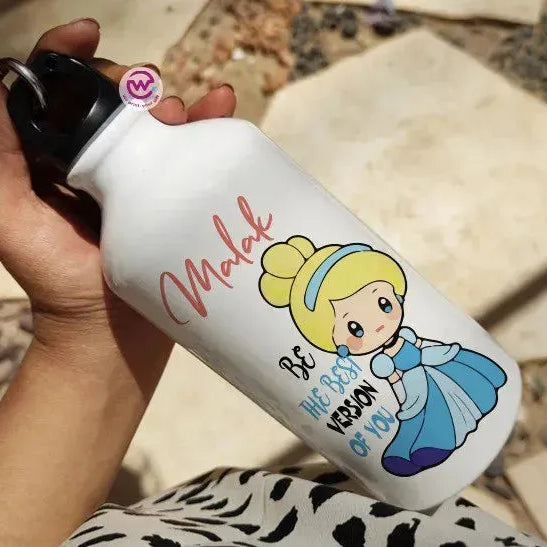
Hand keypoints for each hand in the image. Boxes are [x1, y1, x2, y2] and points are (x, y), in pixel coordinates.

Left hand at [0, 18, 235, 373]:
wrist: (113, 336)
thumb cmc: (58, 283)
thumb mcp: (9, 219)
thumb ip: (2, 159)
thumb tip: (9, 87)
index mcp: (59, 162)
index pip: (62, 95)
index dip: (69, 56)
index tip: (90, 33)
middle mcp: (103, 165)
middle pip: (116, 101)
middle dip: (128, 84)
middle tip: (145, 98)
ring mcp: (145, 183)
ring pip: (159, 122)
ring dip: (171, 100)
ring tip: (180, 112)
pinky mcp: (179, 200)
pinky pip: (196, 154)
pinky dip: (210, 122)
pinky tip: (221, 107)